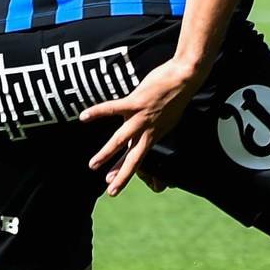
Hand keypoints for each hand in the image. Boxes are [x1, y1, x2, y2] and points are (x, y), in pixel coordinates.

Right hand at [79, 56, 204, 196]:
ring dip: (107, 154)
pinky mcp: (136, 103)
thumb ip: (155, 128)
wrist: (186, 78)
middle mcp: (148, 130)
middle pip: (133, 158)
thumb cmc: (176, 95)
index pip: (139, 158)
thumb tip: (146, 132)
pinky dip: (98, 112)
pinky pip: (113, 108)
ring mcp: (142, 117)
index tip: (114, 185)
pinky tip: (84, 117)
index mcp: (155, 135)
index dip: (127, 173)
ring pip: (121, 140)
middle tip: (110, 191)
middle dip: (121, 175)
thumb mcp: (169, 119)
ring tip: (93, 165)